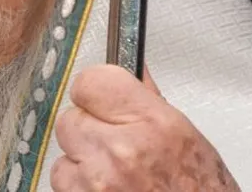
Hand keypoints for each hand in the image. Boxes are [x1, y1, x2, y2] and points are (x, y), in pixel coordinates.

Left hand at [50, 64, 239, 190]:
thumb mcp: (189, 140)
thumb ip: (151, 101)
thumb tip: (135, 71)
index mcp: (154, 126)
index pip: (91, 81)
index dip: (94, 90)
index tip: (102, 98)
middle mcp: (123, 151)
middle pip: (72, 117)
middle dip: (89, 128)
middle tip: (115, 143)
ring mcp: (99, 180)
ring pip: (64, 151)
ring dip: (82, 159)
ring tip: (115, 172)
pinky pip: (63, 180)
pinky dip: (78, 185)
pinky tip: (107, 189)